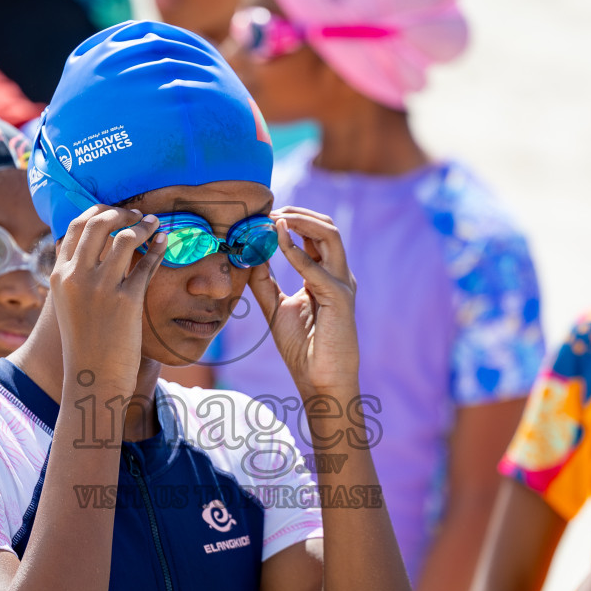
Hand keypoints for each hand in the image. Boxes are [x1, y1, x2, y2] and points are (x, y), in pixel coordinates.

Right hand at [48, 205, 165, 390]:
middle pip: (99, 224)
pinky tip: (165, 241)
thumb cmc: (84, 342)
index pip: (76, 227)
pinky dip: (158, 248)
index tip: (115, 212)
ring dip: (143, 225)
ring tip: (153, 224)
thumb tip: (97, 247)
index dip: (98, 212)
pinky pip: (146, 264)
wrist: (93, 377)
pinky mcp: (127, 301)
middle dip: (121, 212)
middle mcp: (77, 277)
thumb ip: (76, 275)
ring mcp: (102, 288)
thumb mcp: (68, 304)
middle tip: (136, 214)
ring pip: (125, 238)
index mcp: (60, 276)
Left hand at [247, 207, 358, 396]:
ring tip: (274, 218)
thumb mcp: (276, 307)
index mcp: (325, 275)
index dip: (290, 220)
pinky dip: (296, 250)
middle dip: (296, 213)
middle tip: (267, 210)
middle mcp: (337, 274)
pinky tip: (277, 241)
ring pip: (330, 234)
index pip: (314, 235)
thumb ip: (264, 281)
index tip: (261, 215)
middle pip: (325, 227)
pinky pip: (317, 267)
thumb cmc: (303, 347)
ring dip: (300, 221)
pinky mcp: (340, 298)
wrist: (320, 380)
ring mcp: (341, 284)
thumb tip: (248, 255)